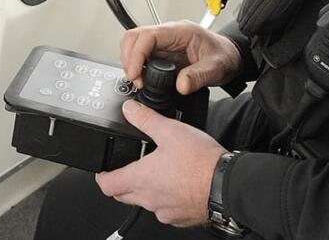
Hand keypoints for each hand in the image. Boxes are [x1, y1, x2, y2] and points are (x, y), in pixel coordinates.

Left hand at [95, 99, 225, 226]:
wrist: (227, 185)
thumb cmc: (200, 162)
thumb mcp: (170, 131)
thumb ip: (146, 119)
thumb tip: (129, 110)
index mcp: (141, 179)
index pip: (107, 185)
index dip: (101, 176)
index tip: (103, 169)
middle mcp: (149, 200)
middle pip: (123, 196)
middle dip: (121, 182)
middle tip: (127, 168)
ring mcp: (165, 211)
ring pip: (146, 202)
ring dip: (146, 189)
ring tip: (159, 171)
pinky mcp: (181, 217)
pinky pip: (166, 209)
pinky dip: (166, 197)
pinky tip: (178, 183)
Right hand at [120, 21, 241, 94]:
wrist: (230, 56)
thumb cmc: (224, 56)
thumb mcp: (217, 67)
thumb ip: (199, 76)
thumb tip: (180, 85)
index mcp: (180, 31)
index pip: (148, 35)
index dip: (136, 54)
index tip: (136, 74)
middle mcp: (168, 34)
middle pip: (134, 36)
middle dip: (128, 58)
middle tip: (135, 79)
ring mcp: (163, 42)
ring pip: (134, 44)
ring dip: (130, 61)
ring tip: (138, 80)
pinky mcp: (162, 52)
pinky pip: (141, 54)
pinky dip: (136, 65)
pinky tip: (141, 77)